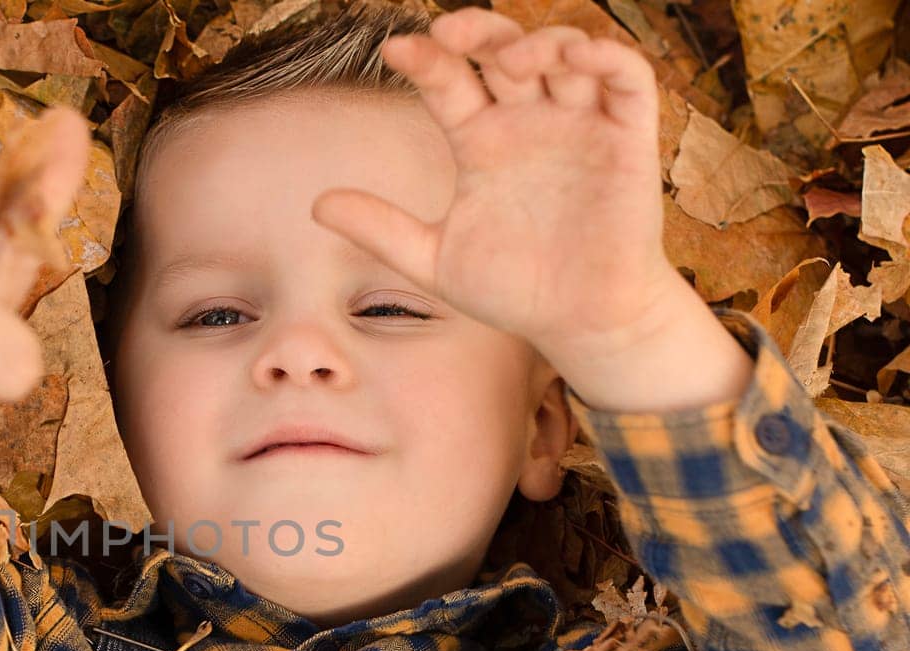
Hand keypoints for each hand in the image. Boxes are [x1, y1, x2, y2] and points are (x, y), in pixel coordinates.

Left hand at [310, 8, 681, 365]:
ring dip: (539, 41)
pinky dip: (607, 56)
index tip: (394, 52)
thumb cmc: (513, 288)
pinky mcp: (628, 140)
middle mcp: (527, 122)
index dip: (425, 59)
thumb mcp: (433, 261)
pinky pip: (627, 80)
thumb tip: (316, 204)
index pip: (449, 82)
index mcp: (480, 142)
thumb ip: (381, 229)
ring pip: (564, 53)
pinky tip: (577, 57)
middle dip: (478, 32)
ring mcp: (578, 125)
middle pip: (503, 51)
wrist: (579, 324)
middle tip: (448, 35)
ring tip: (512, 59)